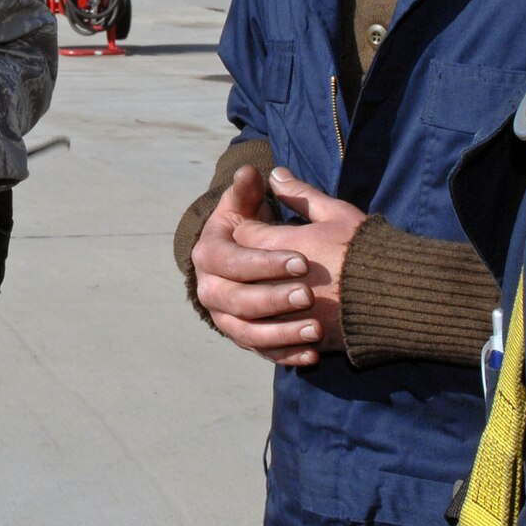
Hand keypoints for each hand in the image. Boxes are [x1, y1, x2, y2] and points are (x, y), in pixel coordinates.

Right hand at [191, 166, 359, 366]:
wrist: (254, 262)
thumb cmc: (255, 227)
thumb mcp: (250, 206)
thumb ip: (249, 191)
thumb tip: (250, 171)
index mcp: (209, 254)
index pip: (232, 262)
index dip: (265, 263)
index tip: (303, 262)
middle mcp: (209, 289)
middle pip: (237, 300)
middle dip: (273, 299)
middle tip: (308, 294)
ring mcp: (225, 318)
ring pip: (247, 333)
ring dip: (281, 333)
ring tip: (316, 329)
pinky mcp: (244, 339)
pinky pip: (262, 353)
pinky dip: (286, 355)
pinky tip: (312, 354)